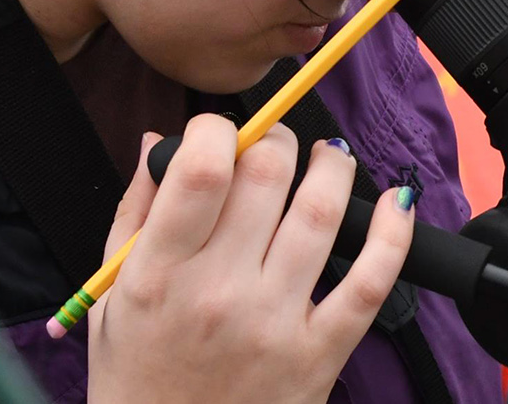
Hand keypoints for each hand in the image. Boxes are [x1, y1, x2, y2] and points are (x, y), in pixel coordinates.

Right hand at [87, 117, 416, 403]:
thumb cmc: (139, 381)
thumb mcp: (111, 299)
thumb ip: (134, 214)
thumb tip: (158, 141)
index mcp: (158, 276)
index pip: (200, 170)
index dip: (216, 129)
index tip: (219, 133)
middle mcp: (218, 294)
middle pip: (266, 177)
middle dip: (276, 141)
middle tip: (274, 146)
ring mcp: (274, 324)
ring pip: (320, 214)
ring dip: (332, 168)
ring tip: (328, 159)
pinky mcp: (319, 354)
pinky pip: (371, 283)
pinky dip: (392, 234)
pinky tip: (397, 203)